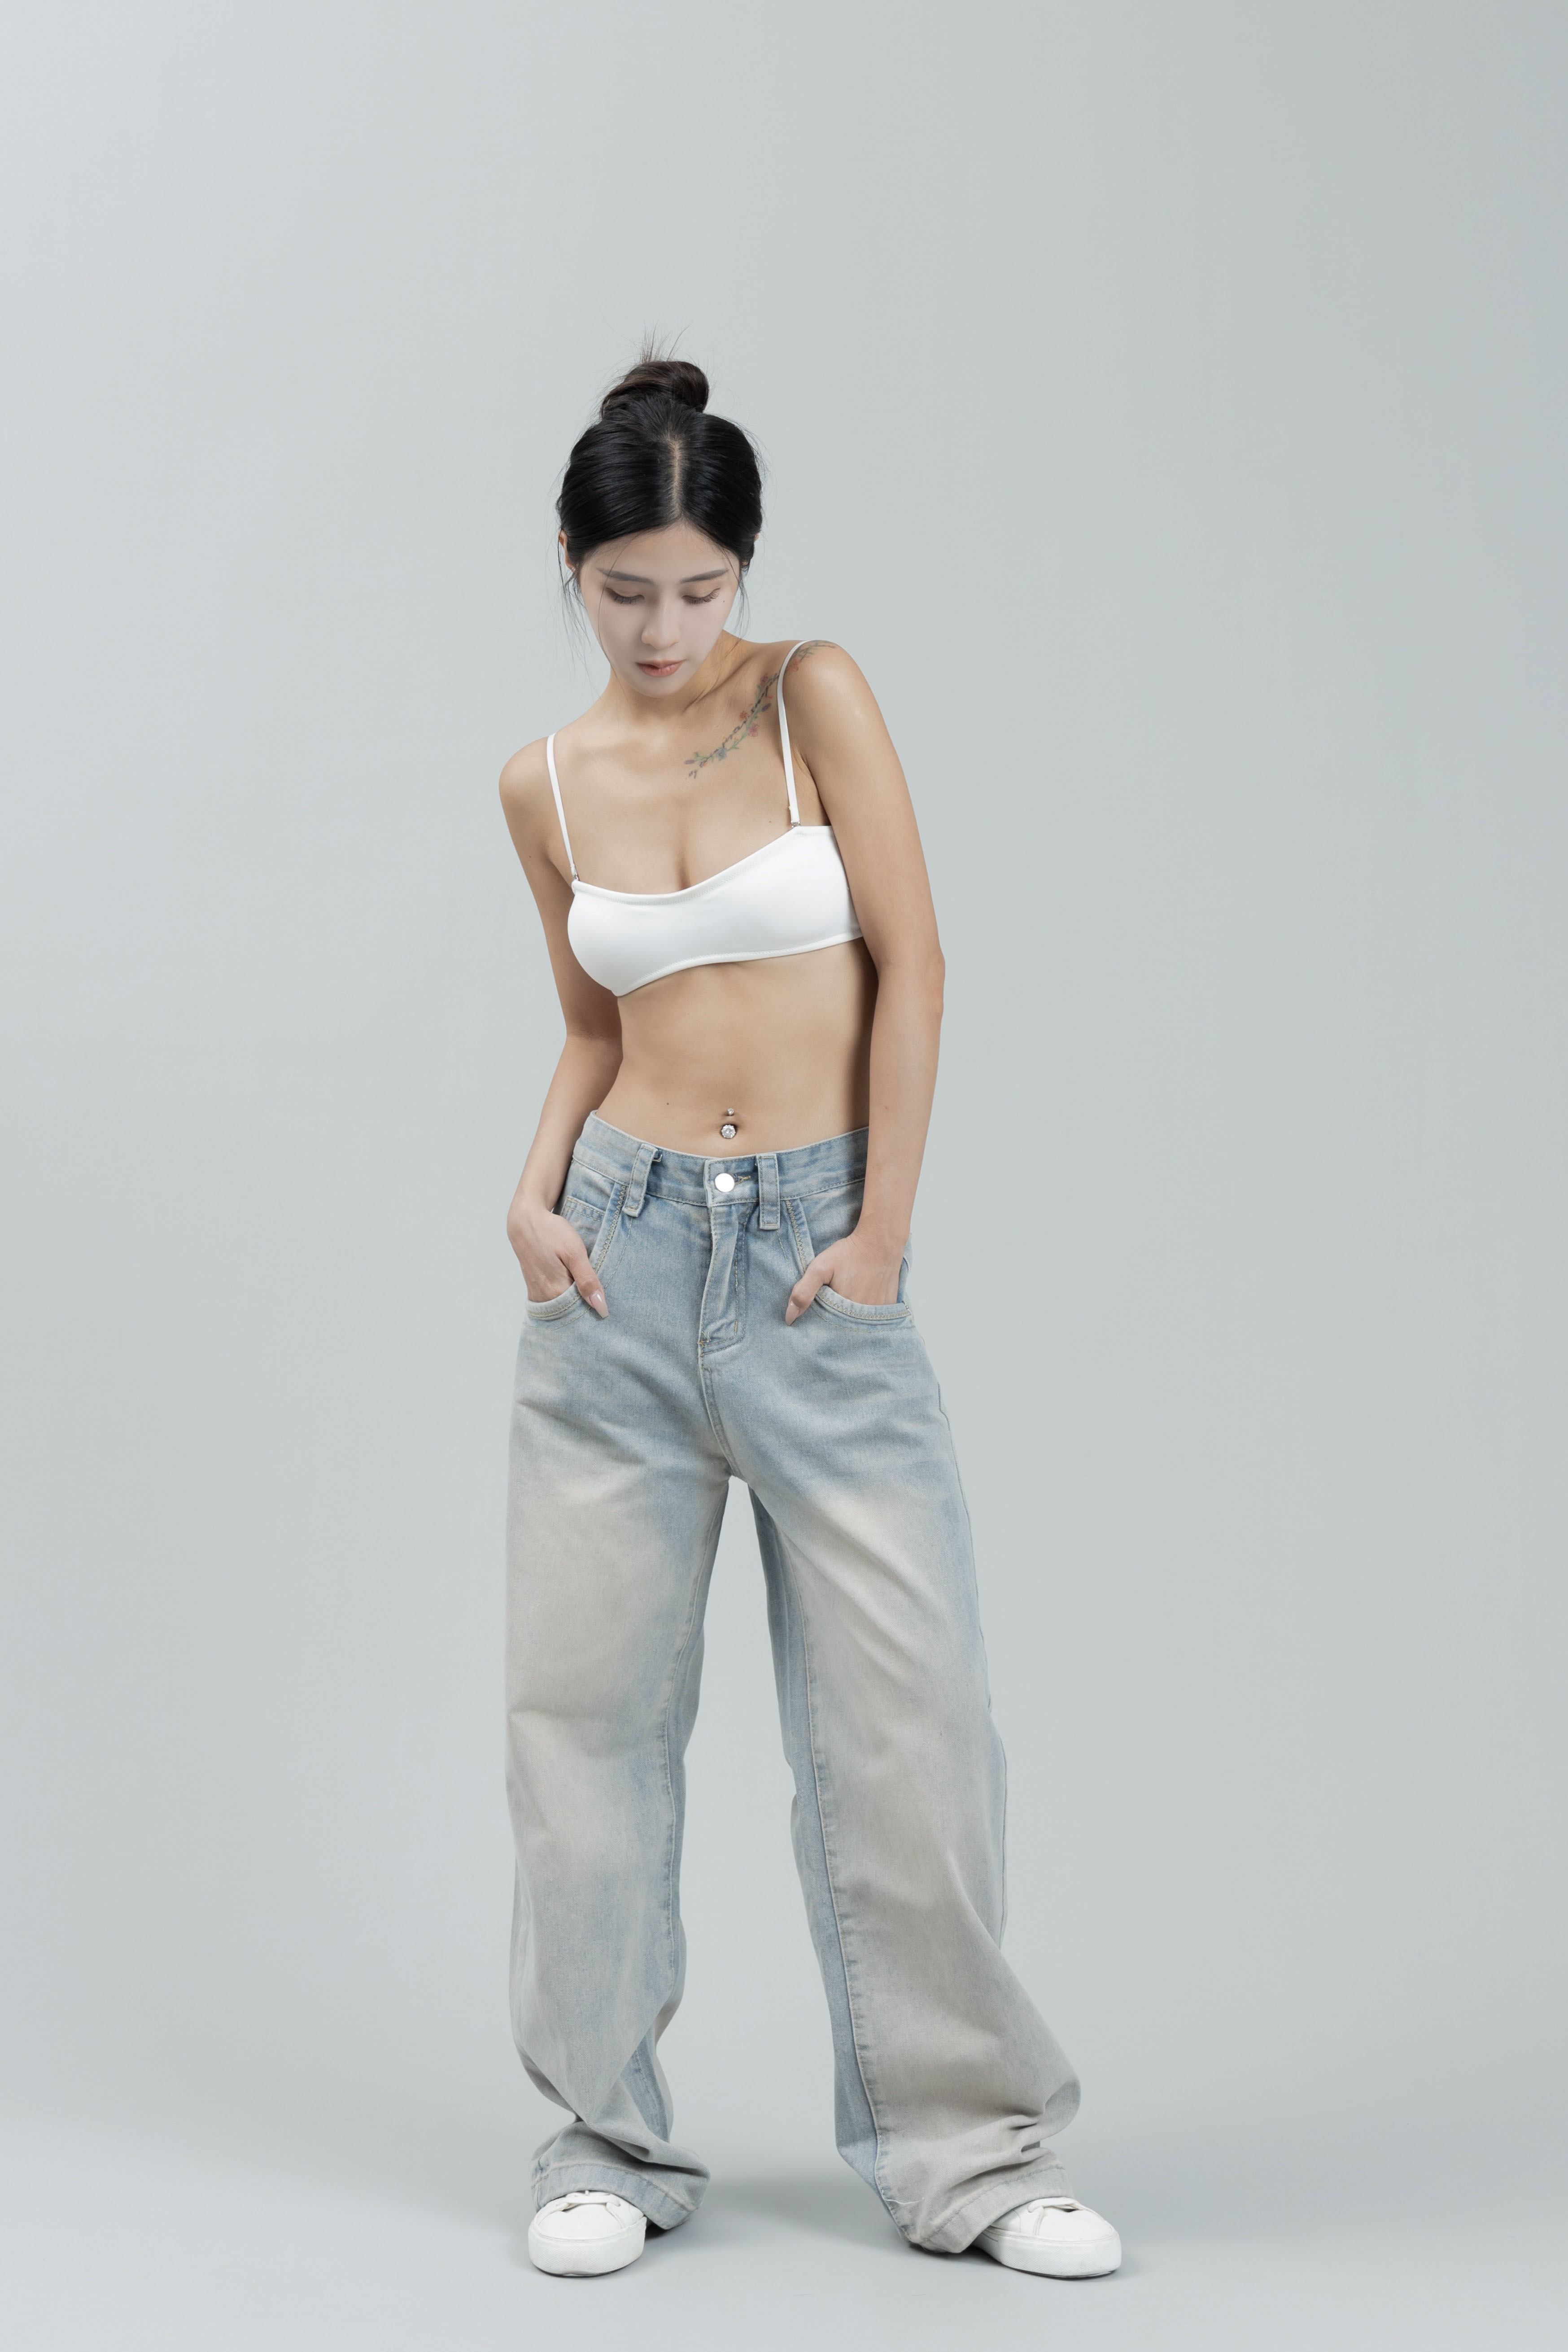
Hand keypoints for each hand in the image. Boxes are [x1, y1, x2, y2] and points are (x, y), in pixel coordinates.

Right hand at [507, 1196, 607, 1315]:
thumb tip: (601, 1308)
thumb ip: (588, 1280)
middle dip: (587, 1308)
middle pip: (572, 1313)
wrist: (525, 1221)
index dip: (596, 1310)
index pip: (582, 1313)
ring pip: (563, 1308)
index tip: (607, 1305)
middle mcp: (545, 1297)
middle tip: (601, 1296)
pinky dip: (566, 1298)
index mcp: (556, 1291)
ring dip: (577, 1302)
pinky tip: (575, 1287)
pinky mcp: (535, 1289)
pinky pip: (554, 1301)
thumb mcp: (574, 1252)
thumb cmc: (551, 1232)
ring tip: (589, 1289)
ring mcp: (538, 1294)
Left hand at [786, 1230, 903, 1322]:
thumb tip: (790, 1317)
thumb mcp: (820, 1268)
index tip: (820, 1307)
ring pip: (859, 1323)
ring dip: (852, 1316)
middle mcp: (864, 1317)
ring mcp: (879, 1313)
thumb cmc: (849, 1253)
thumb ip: (803, 1292)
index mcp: (844, 1311)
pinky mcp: (889, 1306)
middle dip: (836, 1319)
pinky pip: (875, 1317)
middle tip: (836, 1296)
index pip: (827, 1328)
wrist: (880, 1241)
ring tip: (850, 1295)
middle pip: (844, 1327)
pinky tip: (864, 1295)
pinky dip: (867, 1312)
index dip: (820, 1320)